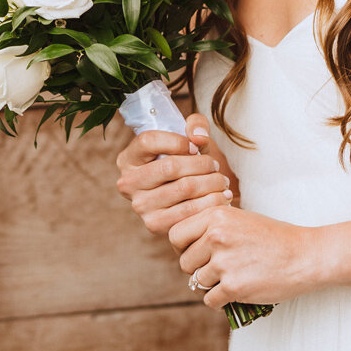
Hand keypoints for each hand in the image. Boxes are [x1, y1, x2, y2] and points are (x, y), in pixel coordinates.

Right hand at [114, 113, 235, 238]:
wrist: (185, 202)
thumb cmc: (184, 165)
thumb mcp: (187, 140)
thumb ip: (195, 125)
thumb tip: (198, 137)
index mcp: (128, 158)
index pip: (148, 141)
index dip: (177, 140)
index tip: (196, 146)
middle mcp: (128, 183)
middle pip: (170, 166)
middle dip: (202, 164)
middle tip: (216, 165)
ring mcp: (140, 206)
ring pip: (184, 188)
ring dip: (212, 182)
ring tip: (222, 181)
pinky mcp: (155, 224)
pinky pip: (190, 211)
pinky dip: (212, 202)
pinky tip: (221, 197)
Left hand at [172, 203, 322, 309]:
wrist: (306, 256)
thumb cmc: (274, 238)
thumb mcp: (240, 219)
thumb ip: (211, 226)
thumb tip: (183, 243)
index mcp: (216, 216)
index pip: (176, 235)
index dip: (183, 248)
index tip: (196, 253)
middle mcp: (216, 236)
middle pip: (185, 262)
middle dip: (197, 269)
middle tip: (218, 270)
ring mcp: (224, 262)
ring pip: (197, 282)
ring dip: (211, 285)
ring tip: (232, 278)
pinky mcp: (234, 287)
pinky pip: (210, 300)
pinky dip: (220, 301)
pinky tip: (235, 293)